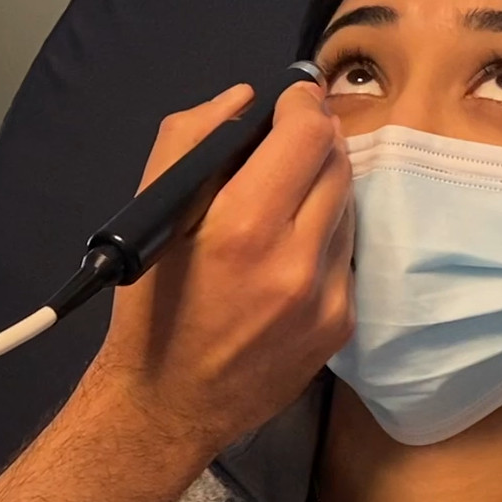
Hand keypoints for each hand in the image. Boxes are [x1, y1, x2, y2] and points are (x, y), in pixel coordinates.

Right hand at [91, 81, 354, 455]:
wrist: (169, 403)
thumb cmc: (152, 305)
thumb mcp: (152, 214)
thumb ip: (191, 139)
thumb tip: (245, 99)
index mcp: (243, 226)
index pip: (308, 133)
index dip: (302, 102)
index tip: (291, 97)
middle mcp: (296, 260)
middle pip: (337, 162)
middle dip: (314, 138)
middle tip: (289, 136)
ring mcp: (328, 296)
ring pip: (349, 204)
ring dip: (324, 185)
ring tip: (284, 196)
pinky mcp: (342, 323)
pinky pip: (348, 252)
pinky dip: (325, 235)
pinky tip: (291, 247)